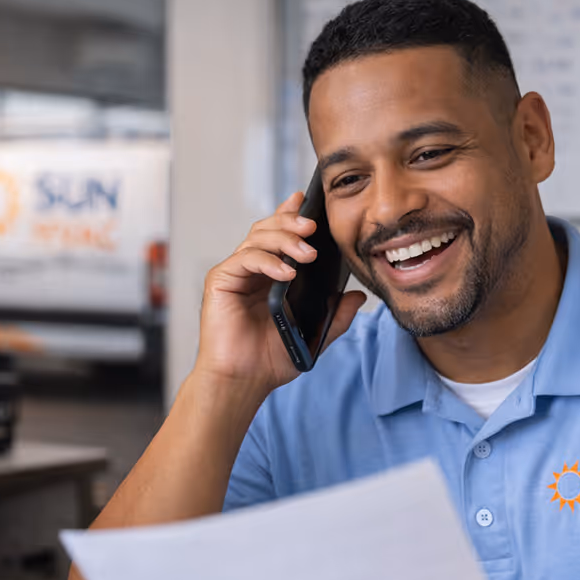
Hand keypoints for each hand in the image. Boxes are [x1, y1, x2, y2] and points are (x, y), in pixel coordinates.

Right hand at [194, 191, 365, 391]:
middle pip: (269, 228)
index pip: (281, 234)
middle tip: (314, 227)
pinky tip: (287, 273)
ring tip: (308, 253)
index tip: (308, 199)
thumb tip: (358, 297)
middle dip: (292, 222)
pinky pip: (246, 259)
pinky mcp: (221, 280)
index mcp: (271, 274)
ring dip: (285, 240)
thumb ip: (336, 315)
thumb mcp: (314, 334)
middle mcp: (252, 268)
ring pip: (257, 237)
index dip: (292, 213)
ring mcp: (235, 272)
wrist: (245, 380)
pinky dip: (268, 261)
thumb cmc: (271, 359)